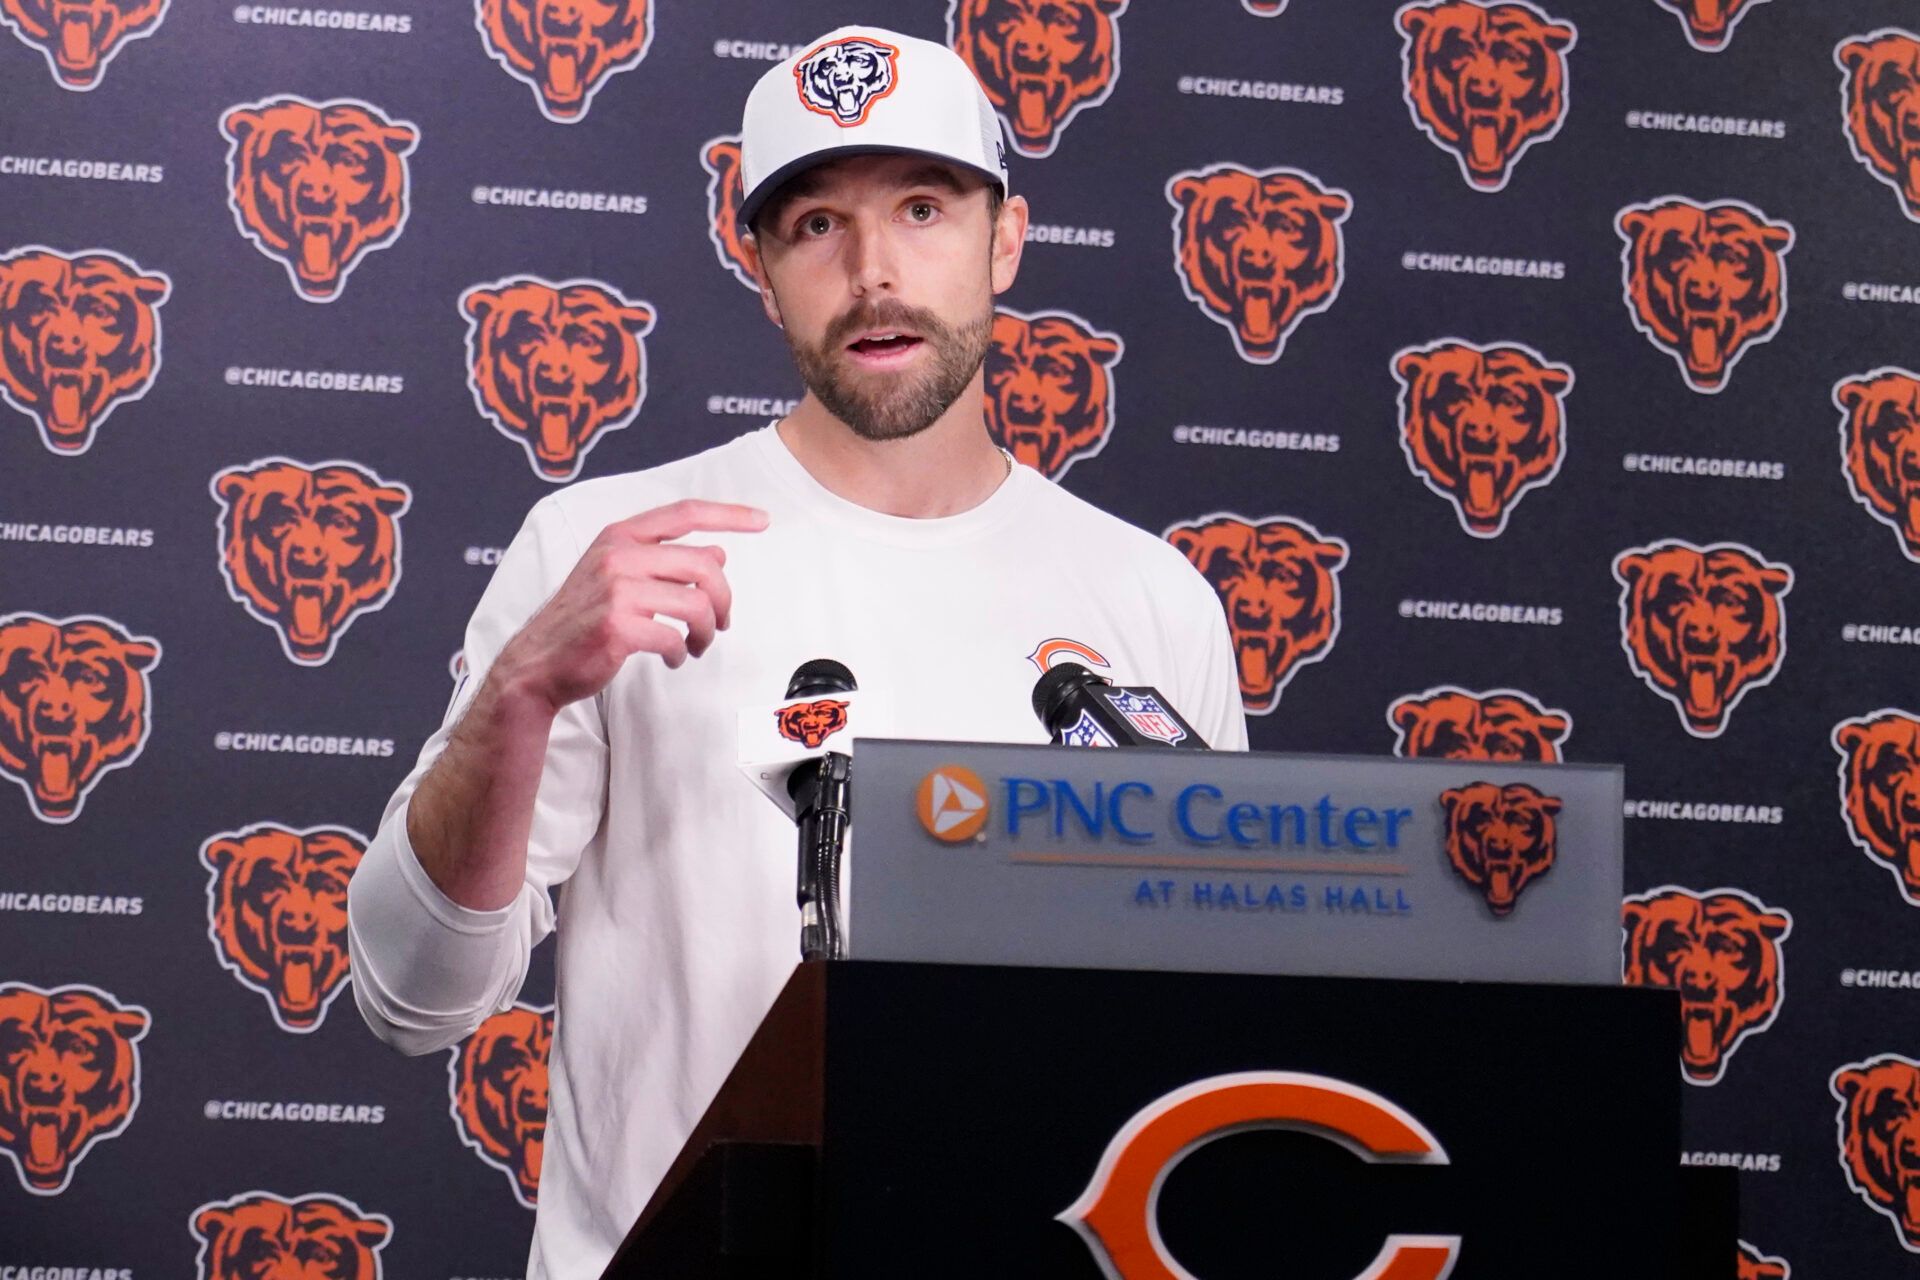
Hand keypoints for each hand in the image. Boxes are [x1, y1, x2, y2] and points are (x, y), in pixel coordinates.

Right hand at [492, 499, 768, 713]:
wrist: (537, 662)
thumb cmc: (581, 620)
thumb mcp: (618, 577)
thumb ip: (664, 561)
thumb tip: (717, 553)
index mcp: (619, 536)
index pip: (685, 513)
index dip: (729, 515)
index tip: (761, 521)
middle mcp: (618, 556)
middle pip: (704, 565)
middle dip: (723, 600)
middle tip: (720, 623)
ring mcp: (616, 590)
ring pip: (696, 604)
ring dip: (705, 632)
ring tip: (695, 644)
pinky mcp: (618, 626)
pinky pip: (674, 637)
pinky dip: (681, 653)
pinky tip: (672, 658)